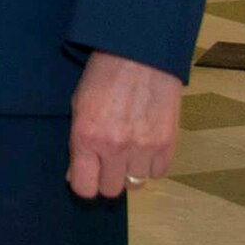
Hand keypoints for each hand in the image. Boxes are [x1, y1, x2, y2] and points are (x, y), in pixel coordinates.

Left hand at [68, 50, 180, 197]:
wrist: (141, 55)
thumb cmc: (103, 75)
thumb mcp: (79, 105)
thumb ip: (78, 143)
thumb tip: (76, 175)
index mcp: (86, 137)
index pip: (84, 188)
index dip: (84, 183)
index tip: (87, 175)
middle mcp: (113, 148)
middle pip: (111, 190)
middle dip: (107, 178)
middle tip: (109, 159)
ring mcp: (143, 148)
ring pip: (136, 184)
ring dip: (130, 170)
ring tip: (129, 147)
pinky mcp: (167, 145)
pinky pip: (157, 173)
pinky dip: (151, 164)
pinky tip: (146, 144)